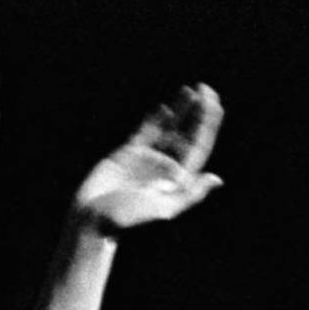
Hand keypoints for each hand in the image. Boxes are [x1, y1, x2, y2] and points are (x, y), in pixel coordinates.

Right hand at [72, 84, 224, 232]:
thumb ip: (190, 194)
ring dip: (182, 111)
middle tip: (207, 90)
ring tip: (191, 91)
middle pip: (189, 134)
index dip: (208, 124)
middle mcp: (167, 166)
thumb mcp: (163, 209)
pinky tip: (166, 108)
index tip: (213, 103)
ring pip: (170, 129)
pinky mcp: (128, 154)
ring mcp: (148, 159)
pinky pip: (146, 133)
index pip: (200, 145)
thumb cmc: (127, 220)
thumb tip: (216, 178)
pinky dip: (156, 120)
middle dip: (200, 113)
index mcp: (179, 179)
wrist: (92, 219)